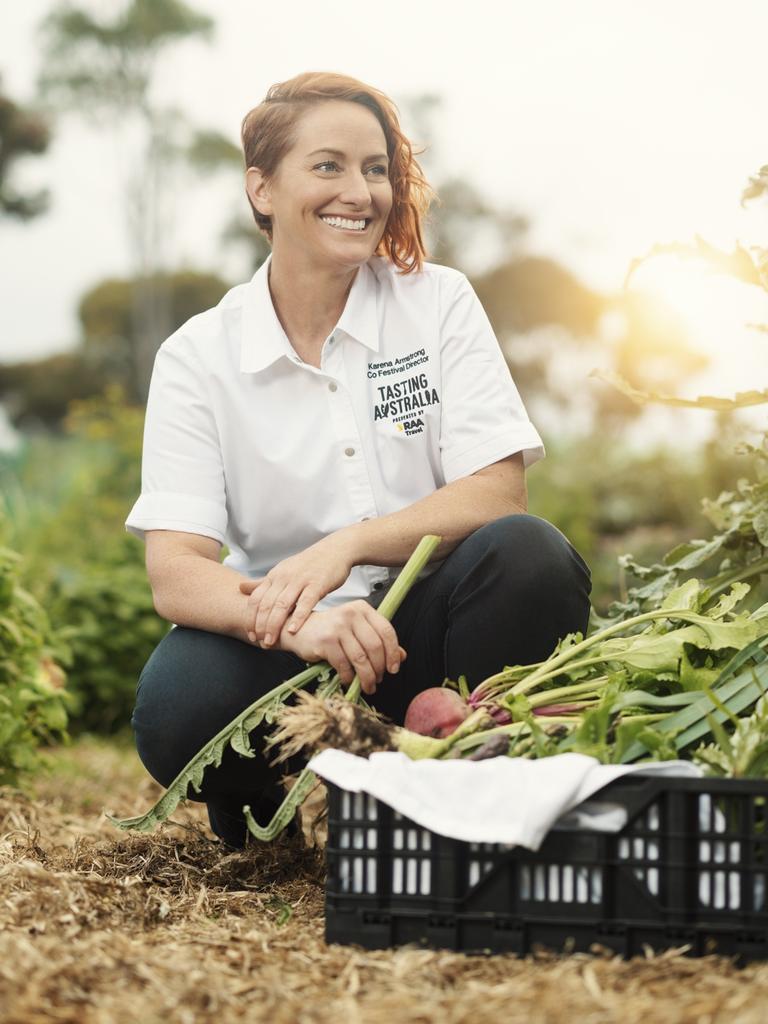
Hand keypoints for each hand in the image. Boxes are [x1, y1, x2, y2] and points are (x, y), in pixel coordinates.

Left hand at [239, 531, 358, 647]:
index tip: (250, 635)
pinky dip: (298, 617)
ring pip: (282, 605)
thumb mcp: (283, 571)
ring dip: (274, 625)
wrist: (335, 550)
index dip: (250, 618)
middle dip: (260, 625)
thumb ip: (262, 583)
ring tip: (270, 641)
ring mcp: (301, 580)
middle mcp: (284, 577)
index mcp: (274, 576)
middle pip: (266, 604)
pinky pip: (306, 602)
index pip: (256, 599)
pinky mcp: (317, 584)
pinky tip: (292, 630)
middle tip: (259, 642)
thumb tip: (240, 588)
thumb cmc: (308, 565)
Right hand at [279, 604, 406, 695]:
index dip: (393, 653)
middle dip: (380, 668)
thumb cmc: (331, 631)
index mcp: (363, 609)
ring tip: (368, 686)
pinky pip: (344, 665)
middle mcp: (351, 614)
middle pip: (375, 647)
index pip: (387, 631)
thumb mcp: (357, 631)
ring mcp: (338, 627)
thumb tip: (402, 656)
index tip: (394, 668)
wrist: (298, 630)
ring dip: (366, 677)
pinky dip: (349, 677)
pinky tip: (349, 681)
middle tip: (378, 680)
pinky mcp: (326, 641)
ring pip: (361, 658)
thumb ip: (379, 640)